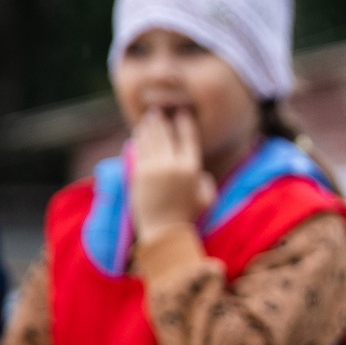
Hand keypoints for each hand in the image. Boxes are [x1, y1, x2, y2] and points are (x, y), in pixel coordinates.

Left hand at [131, 108, 215, 246]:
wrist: (164, 233)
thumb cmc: (189, 218)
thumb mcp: (207, 199)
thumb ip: (206, 181)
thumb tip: (198, 171)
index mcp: (191, 169)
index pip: (188, 138)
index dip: (184, 123)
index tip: (182, 113)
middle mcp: (172, 165)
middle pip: (166, 135)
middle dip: (162, 121)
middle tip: (158, 111)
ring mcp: (153, 168)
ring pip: (150, 140)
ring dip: (149, 127)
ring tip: (148, 119)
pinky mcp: (139, 174)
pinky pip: (139, 151)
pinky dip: (138, 140)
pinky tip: (138, 134)